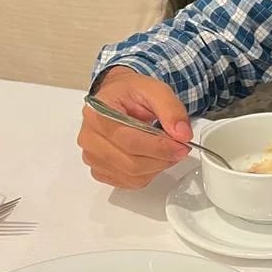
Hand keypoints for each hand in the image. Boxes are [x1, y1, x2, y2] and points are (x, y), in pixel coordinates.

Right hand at [78, 68, 191, 188]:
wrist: (116, 97)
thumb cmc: (129, 93)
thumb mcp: (154, 89)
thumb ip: (171, 109)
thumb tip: (182, 134)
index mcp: (97, 114)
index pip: (130, 141)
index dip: (160, 147)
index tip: (181, 145)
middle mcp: (89, 138)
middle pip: (131, 163)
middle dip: (162, 158)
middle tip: (180, 149)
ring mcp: (92, 157)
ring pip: (132, 176)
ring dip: (157, 167)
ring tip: (166, 150)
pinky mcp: (100, 171)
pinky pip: (129, 182)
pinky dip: (148, 174)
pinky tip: (151, 157)